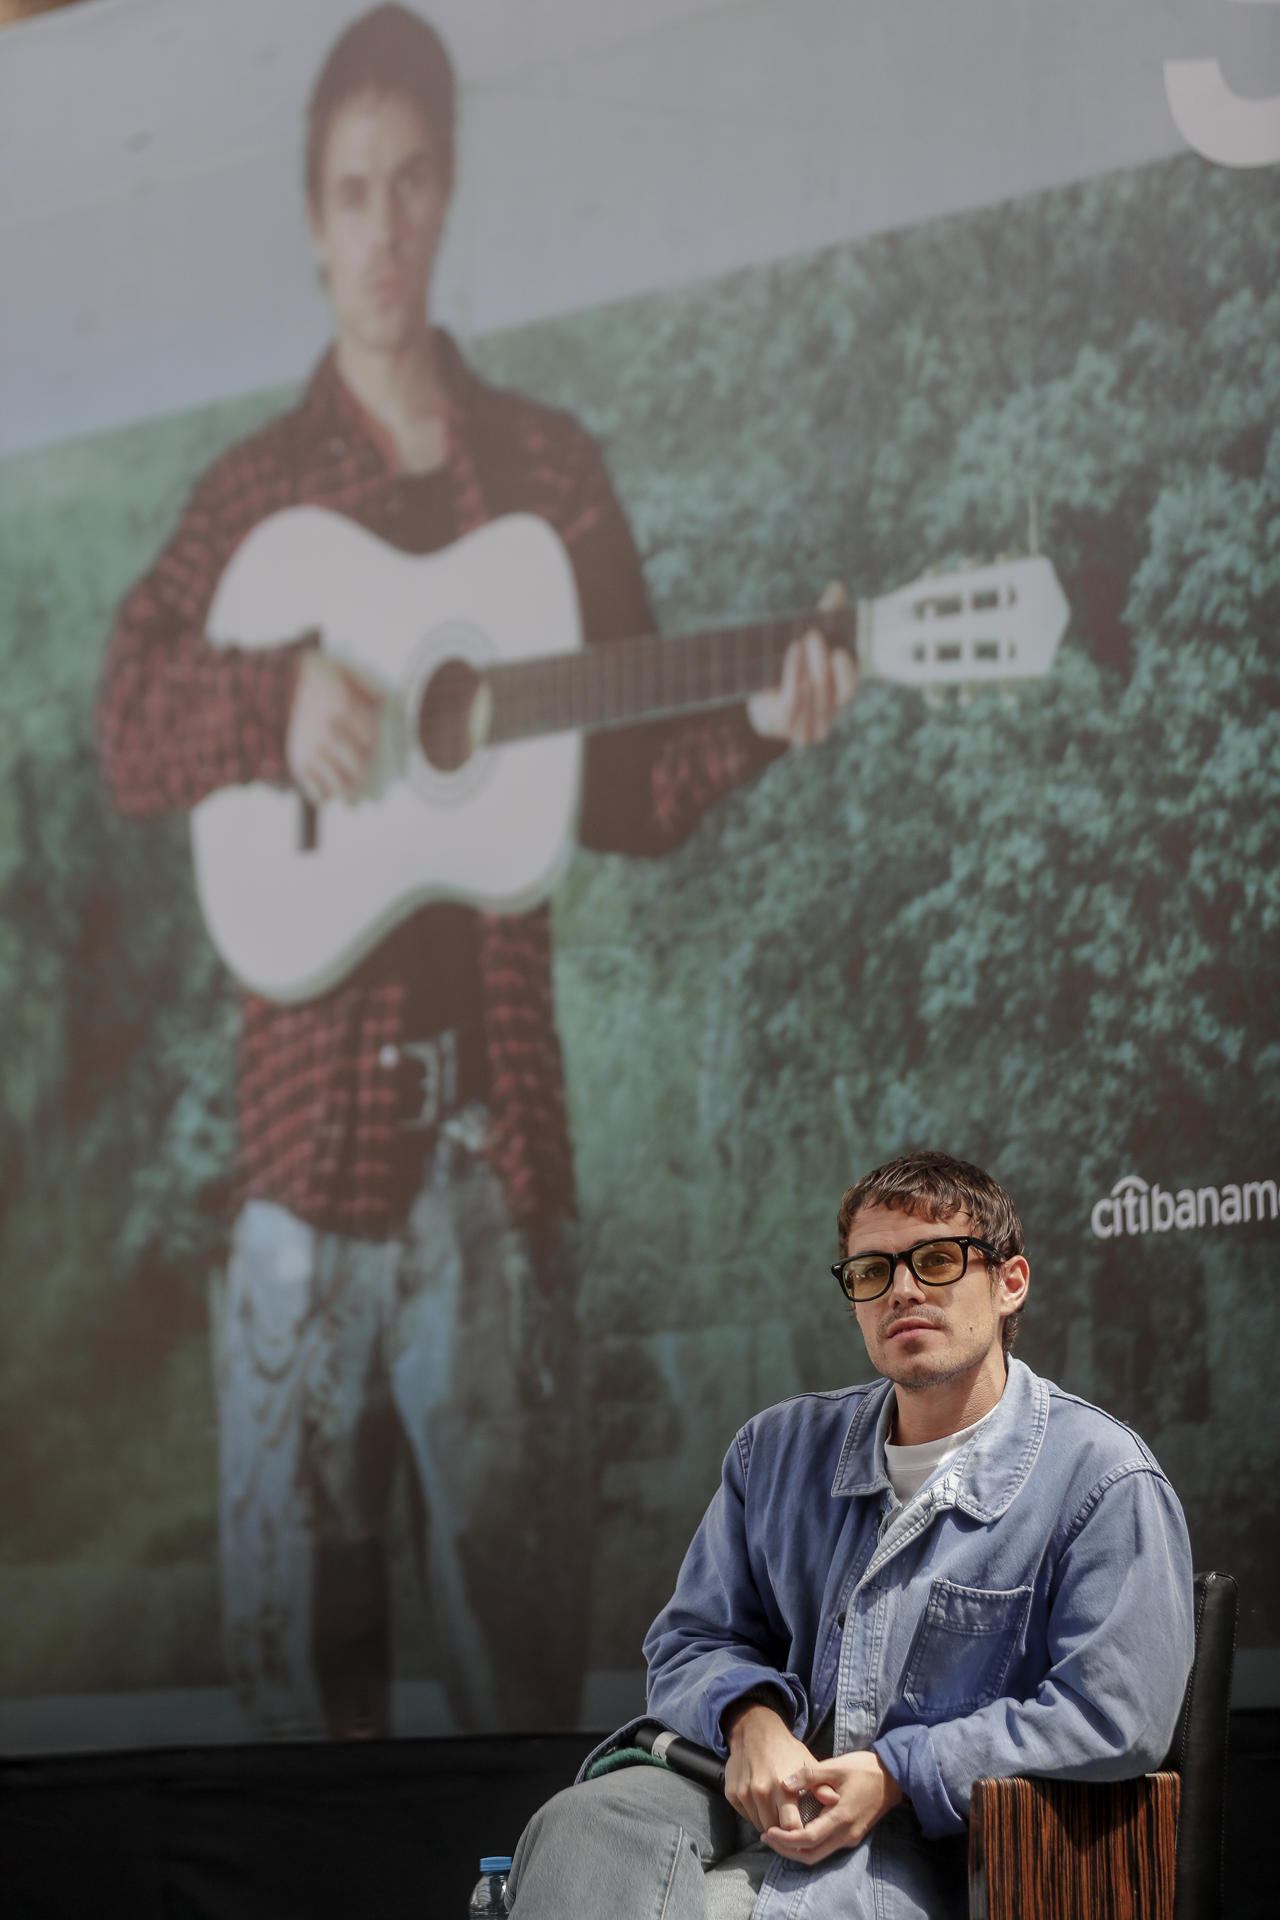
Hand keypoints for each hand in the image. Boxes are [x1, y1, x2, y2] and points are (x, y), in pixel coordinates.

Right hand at [286, 650, 382, 803]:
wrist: (266, 686)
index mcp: (342, 711)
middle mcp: (329, 736)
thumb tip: (383, 701)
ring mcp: (313, 753)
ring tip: (350, 785)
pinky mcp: (298, 765)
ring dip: (350, 788)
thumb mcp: (338, 669)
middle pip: (360, 768)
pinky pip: (318, 793)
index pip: (371, 739)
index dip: (373, 741)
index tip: (367, 739)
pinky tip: (330, 789)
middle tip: (361, 766)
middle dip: (364, 768)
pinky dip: (327, 795)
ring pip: (343, 787)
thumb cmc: (306, 676)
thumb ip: (365, 684)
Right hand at [723, 1702, 819, 1837]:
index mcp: (783, 1787)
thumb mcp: (806, 1762)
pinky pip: (746, 1815)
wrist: (754, 1730)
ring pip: (759, 1825)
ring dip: (768, 1822)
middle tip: (789, 1823)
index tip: (802, 1833)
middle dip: (783, 1831)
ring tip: (776, 1810)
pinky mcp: (732, 1793)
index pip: (791, 1828)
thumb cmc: (785, 1749)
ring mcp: (744, 1793)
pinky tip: (762, 1801)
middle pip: (774, 1830)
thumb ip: (820, 1785)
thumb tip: (835, 1800)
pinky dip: (754, 1814)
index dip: (798, 1835)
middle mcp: (761, 1792)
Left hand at [747, 582, 856, 744]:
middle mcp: (825, 716)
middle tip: (813, 635)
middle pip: (828, 689)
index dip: (846, 671)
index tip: (838, 650)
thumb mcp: (806, 646)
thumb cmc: (786, 671)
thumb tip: (836, 588)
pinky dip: (792, 674)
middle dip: (820, 660)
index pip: (849, 688)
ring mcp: (805, 726)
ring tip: (798, 642)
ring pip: (811, 694)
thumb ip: (824, 619)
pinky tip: (791, 653)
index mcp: (834, 698)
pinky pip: (792, 700)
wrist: (754, 703)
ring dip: (805, 666)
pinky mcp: (785, 725)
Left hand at [759, 1750, 903, 1864]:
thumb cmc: (864, 1769)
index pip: (808, 1840)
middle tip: (767, 1836)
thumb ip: (809, 1775)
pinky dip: (809, 1845)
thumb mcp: (836, 1766)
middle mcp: (845, 1835)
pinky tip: (797, 1831)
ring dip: (797, 1850)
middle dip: (787, 1850)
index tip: (768, 1832)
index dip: (786, 1840)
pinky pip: (827, 1847)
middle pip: (811, 1855)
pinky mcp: (852, 1834)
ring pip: (819, 1854)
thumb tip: (784, 1783)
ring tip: (777, 1835)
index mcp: (840, 1818)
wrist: (894, 1777)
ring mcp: (850, 1837)